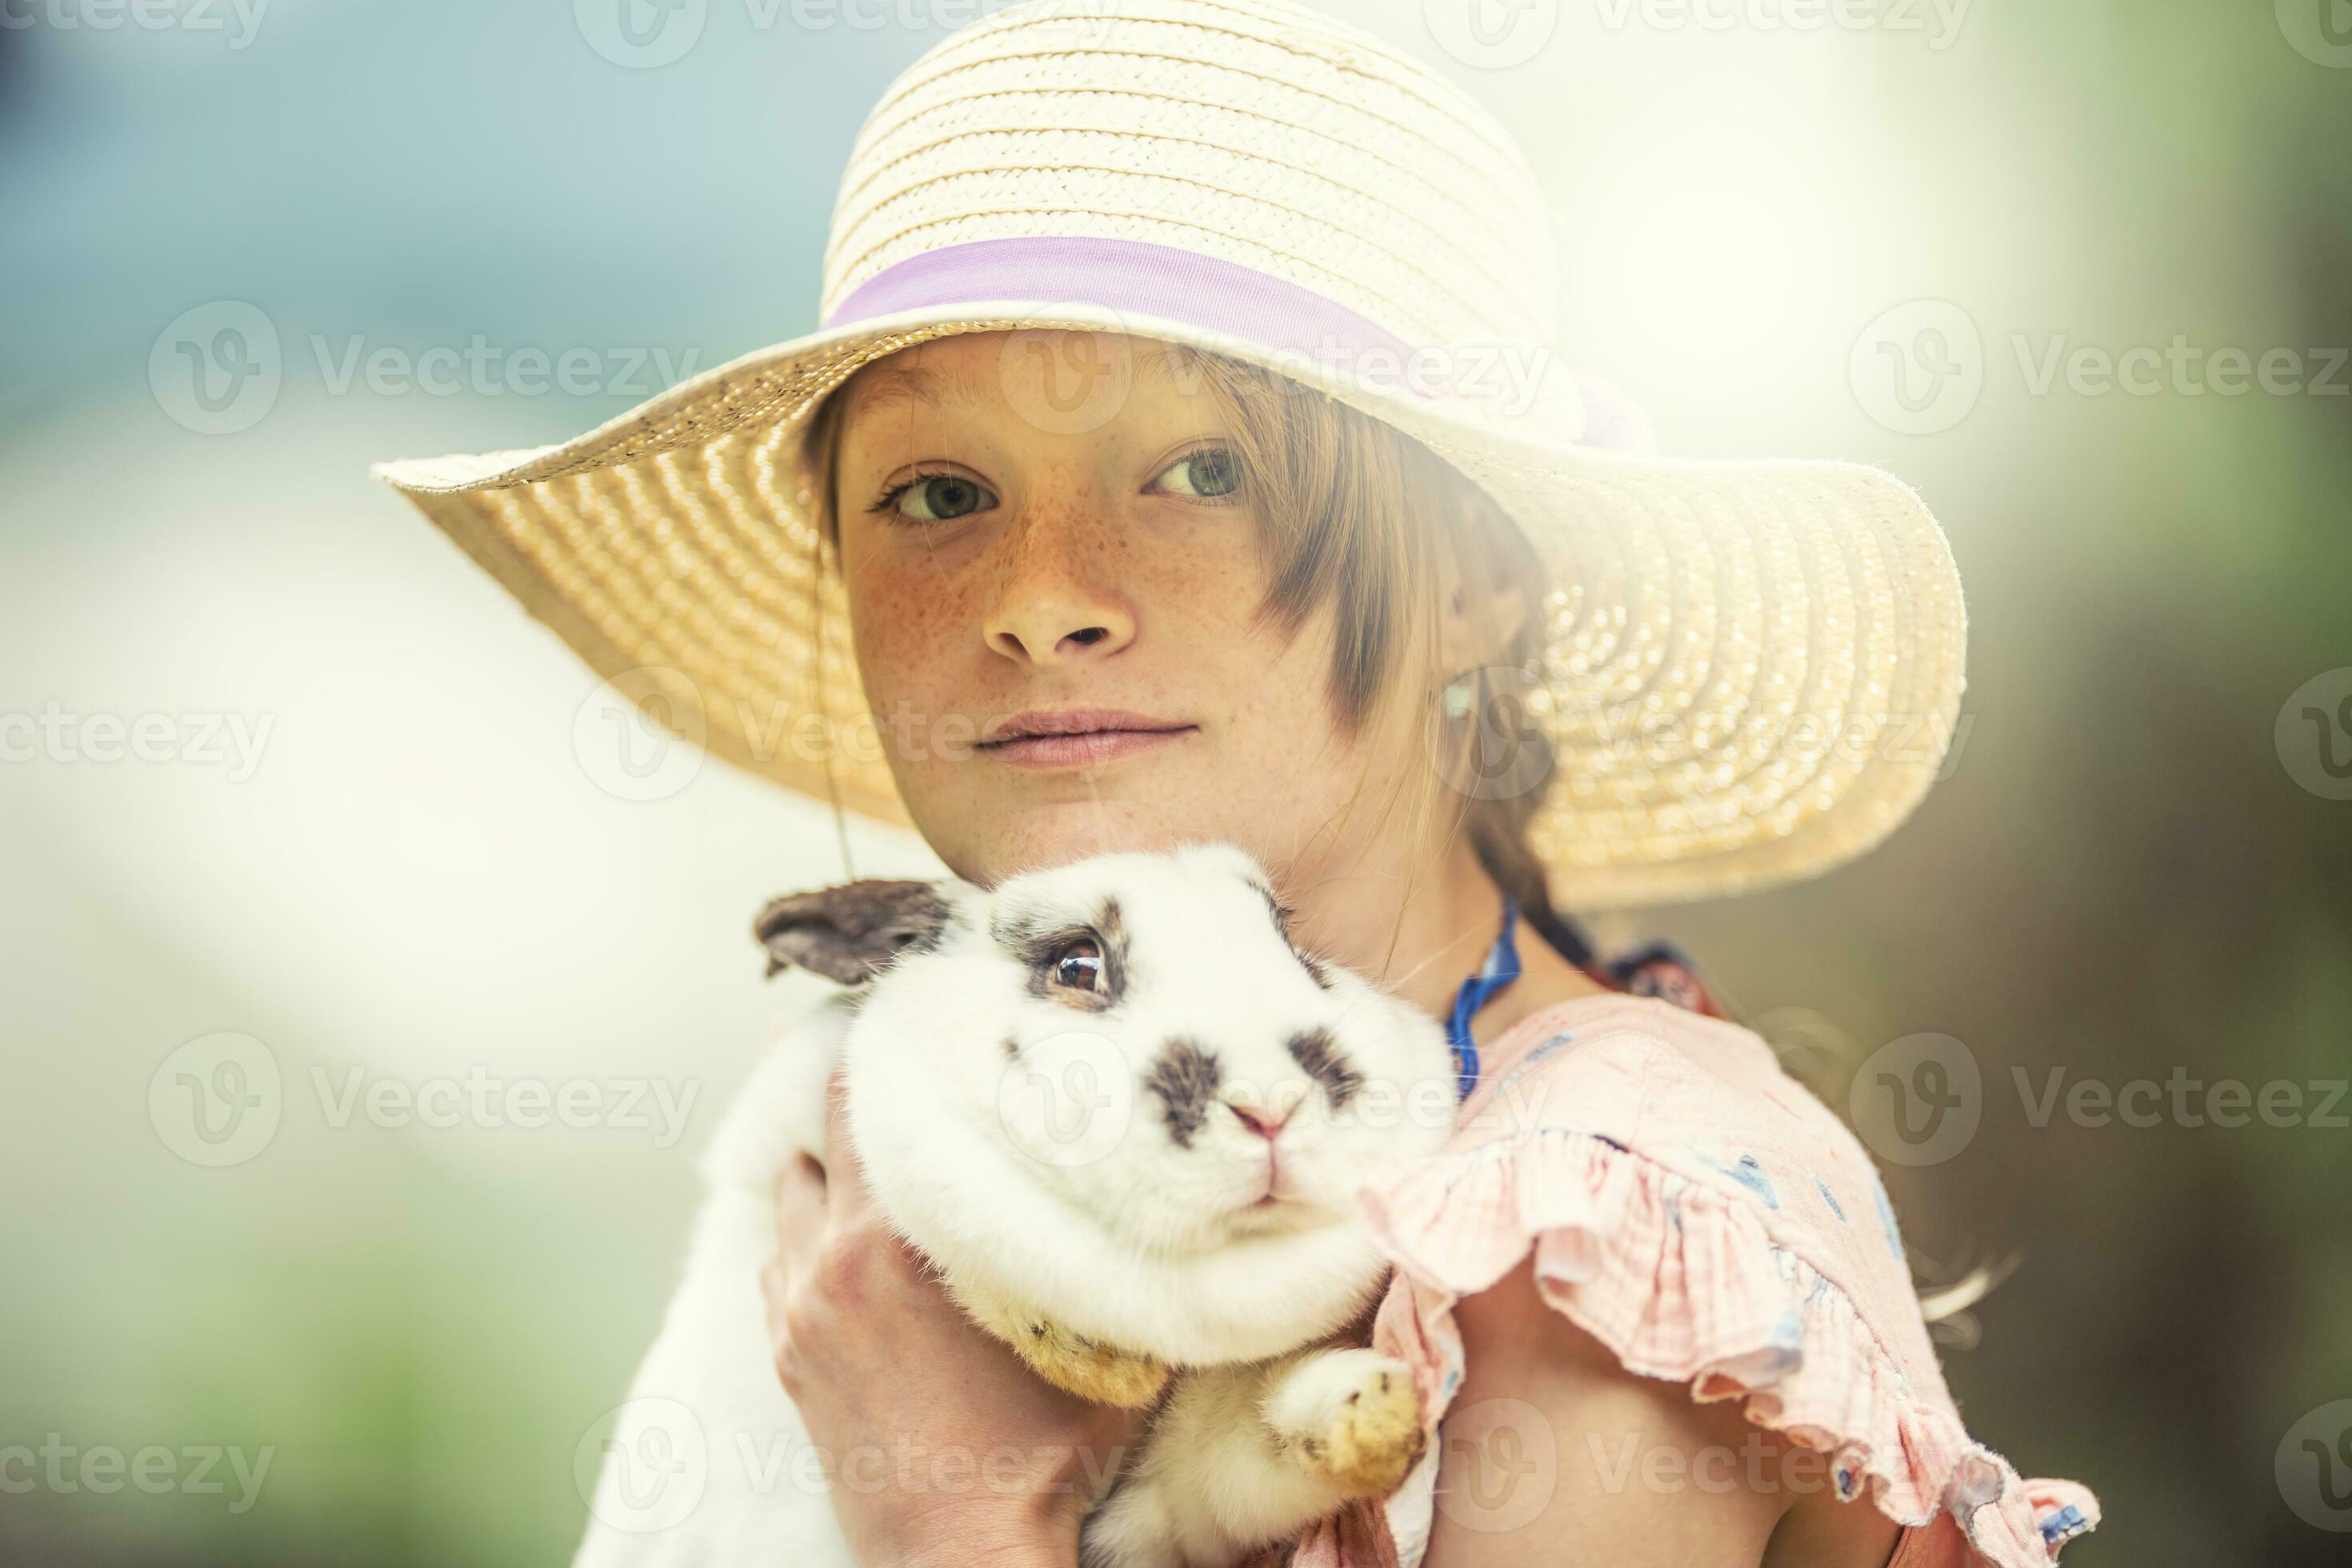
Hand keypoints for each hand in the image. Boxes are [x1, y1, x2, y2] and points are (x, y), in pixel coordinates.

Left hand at [762, 1070, 1144, 1565]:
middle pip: (823, 1130)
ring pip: (797, 1193)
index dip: (895, 1047)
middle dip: (863, 1095)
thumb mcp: (1097, 1337)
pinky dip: (814, 1234)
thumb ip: (1112, 1251)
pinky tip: (863, 1241)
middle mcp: (829, 1261)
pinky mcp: (788, 1355)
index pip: (866, 1098)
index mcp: (895, 1241)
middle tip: (913, 1069)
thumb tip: (1172, 1186)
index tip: (924, 1014)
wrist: (960, 1559)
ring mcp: (797, 1310)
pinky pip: (784, 1259)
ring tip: (892, 1155)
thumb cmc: (1038, 1453)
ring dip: (835, 1169)